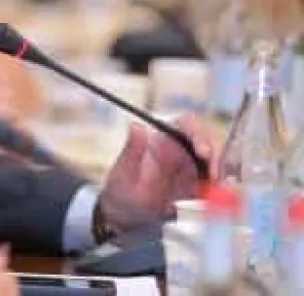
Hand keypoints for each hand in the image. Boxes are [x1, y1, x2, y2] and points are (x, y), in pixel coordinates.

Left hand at [100, 114, 216, 230]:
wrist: (123, 217)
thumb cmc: (120, 190)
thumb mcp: (123, 172)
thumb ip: (131, 150)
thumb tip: (136, 126)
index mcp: (163, 139)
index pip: (187, 125)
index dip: (199, 134)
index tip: (204, 152)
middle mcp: (181, 150)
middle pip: (209, 143)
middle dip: (217, 158)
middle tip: (216, 179)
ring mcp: (191, 169)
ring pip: (216, 164)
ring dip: (222, 176)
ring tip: (220, 193)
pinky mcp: (197, 187)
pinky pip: (215, 186)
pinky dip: (221, 193)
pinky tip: (218, 204)